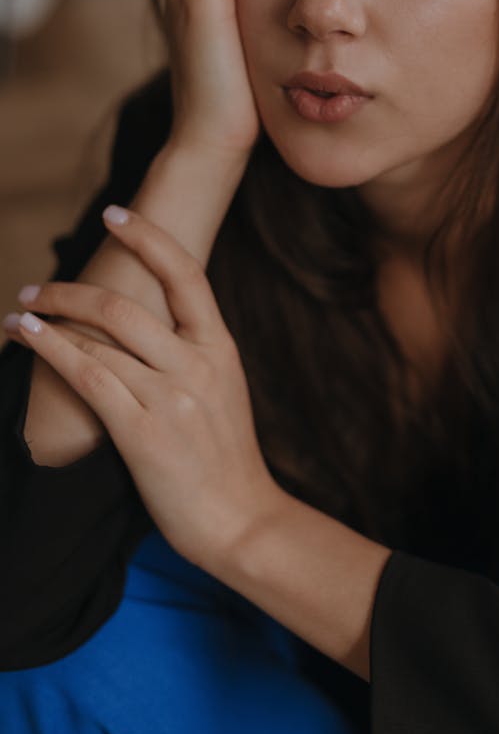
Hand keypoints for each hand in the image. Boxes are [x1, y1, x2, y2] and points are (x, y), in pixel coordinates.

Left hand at [6, 205, 280, 574]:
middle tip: (37, 286)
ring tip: (19, 313)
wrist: (241, 519)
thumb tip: (149, 325)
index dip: (148, 237)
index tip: (116, 214)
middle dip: (71, 288)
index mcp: (221, 349)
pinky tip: (27, 335)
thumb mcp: (224, 391)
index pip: (186, 275)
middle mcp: (197, 364)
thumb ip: (193, 355)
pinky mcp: (142, 431)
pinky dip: (50, 348)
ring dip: (49, 316)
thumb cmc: (226, 459)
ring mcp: (171, 397)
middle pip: (126, 304)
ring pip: (99, 337)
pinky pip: (87, 376)